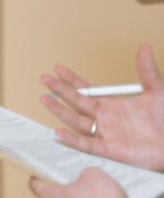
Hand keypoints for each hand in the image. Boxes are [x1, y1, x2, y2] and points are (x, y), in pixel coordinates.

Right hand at [40, 44, 163, 170]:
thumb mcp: (157, 91)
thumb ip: (147, 70)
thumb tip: (144, 47)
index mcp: (111, 105)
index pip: (85, 90)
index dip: (71, 79)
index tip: (58, 69)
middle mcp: (104, 119)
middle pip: (75, 103)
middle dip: (59, 90)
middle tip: (44, 79)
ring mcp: (104, 134)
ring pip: (76, 121)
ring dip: (60, 110)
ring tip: (45, 99)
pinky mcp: (109, 150)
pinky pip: (86, 144)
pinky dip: (72, 139)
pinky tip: (59, 132)